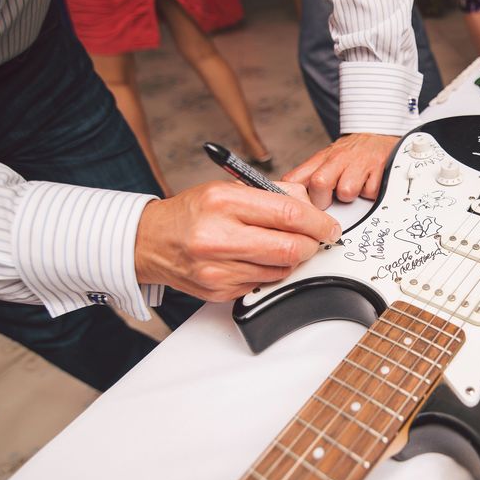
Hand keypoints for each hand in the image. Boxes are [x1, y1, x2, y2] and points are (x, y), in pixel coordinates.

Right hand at [134, 181, 340, 300]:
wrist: (150, 241)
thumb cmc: (192, 212)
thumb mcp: (227, 188)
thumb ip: (272, 194)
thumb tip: (311, 205)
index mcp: (223, 202)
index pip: (289, 214)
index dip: (318, 222)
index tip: (329, 226)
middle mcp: (218, 237)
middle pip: (290, 248)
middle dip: (311, 244)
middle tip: (314, 239)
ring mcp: (218, 269)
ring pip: (282, 269)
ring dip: (292, 258)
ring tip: (280, 244)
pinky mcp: (220, 291)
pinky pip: (265, 283)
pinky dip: (271, 271)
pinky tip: (257, 258)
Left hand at [283, 133, 397, 209]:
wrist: (375, 134)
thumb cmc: (348, 154)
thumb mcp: (325, 160)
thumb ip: (308, 178)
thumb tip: (293, 201)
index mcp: (320, 159)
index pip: (295, 179)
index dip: (295, 197)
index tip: (301, 207)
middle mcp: (337, 159)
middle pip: (320, 183)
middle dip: (324, 200)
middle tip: (331, 201)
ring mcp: (358, 163)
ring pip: (347, 191)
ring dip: (351, 197)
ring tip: (354, 189)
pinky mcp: (378, 169)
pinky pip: (370, 192)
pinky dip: (370, 194)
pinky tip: (368, 184)